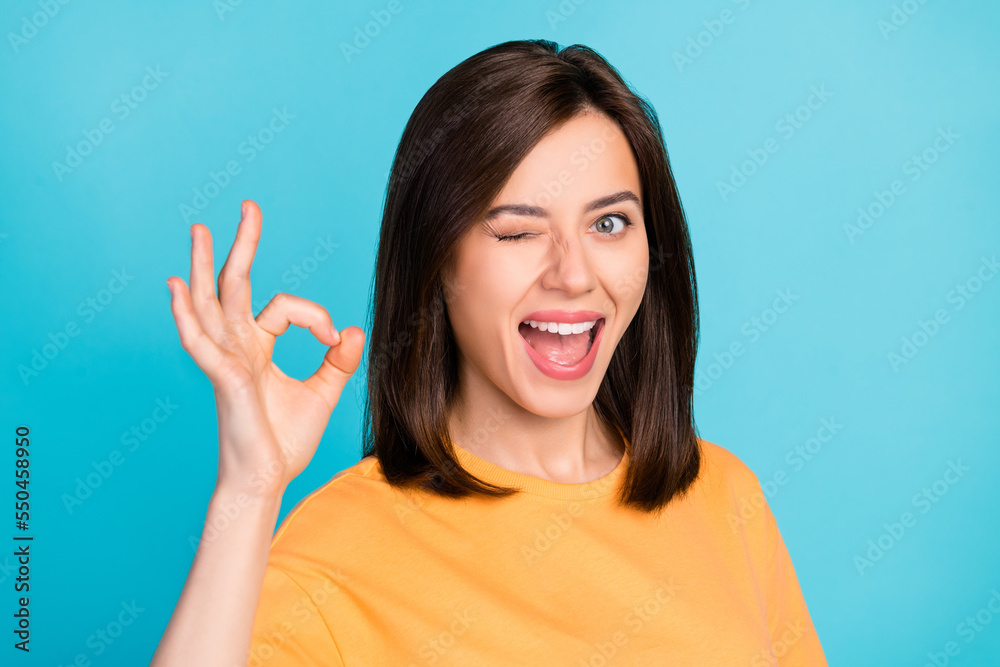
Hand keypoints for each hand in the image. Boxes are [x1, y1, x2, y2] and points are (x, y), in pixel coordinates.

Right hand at [166, 200, 363, 497]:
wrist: (267, 479)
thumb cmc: (284, 441)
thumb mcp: (322, 393)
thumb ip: (338, 361)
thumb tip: (355, 330)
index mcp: (257, 347)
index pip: (284, 308)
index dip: (317, 317)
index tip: (339, 339)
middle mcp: (237, 347)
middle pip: (234, 286)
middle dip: (241, 245)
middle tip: (248, 207)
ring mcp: (225, 360)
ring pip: (211, 304)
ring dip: (204, 265)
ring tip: (199, 229)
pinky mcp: (223, 379)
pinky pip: (201, 343)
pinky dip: (187, 314)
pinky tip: (178, 287)